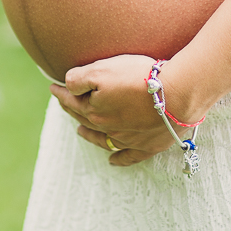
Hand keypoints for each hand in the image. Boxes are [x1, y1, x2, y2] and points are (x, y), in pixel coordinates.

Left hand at [49, 54, 180, 166]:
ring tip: (78, 130)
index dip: (61, 92)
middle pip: (84, 118)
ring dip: (88, 135)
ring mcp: (127, 139)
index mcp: (93, 110)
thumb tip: (67, 85)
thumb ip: (79, 78)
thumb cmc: (139, 78)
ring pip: (102, 139)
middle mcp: (107, 128)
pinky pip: (128, 157)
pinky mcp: (147, 146)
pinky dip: (118, 159)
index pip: (71, 100)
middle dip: (71, 109)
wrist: (177, 94)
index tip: (53, 87)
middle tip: (64, 102)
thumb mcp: (101, 69)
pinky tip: (112, 161)